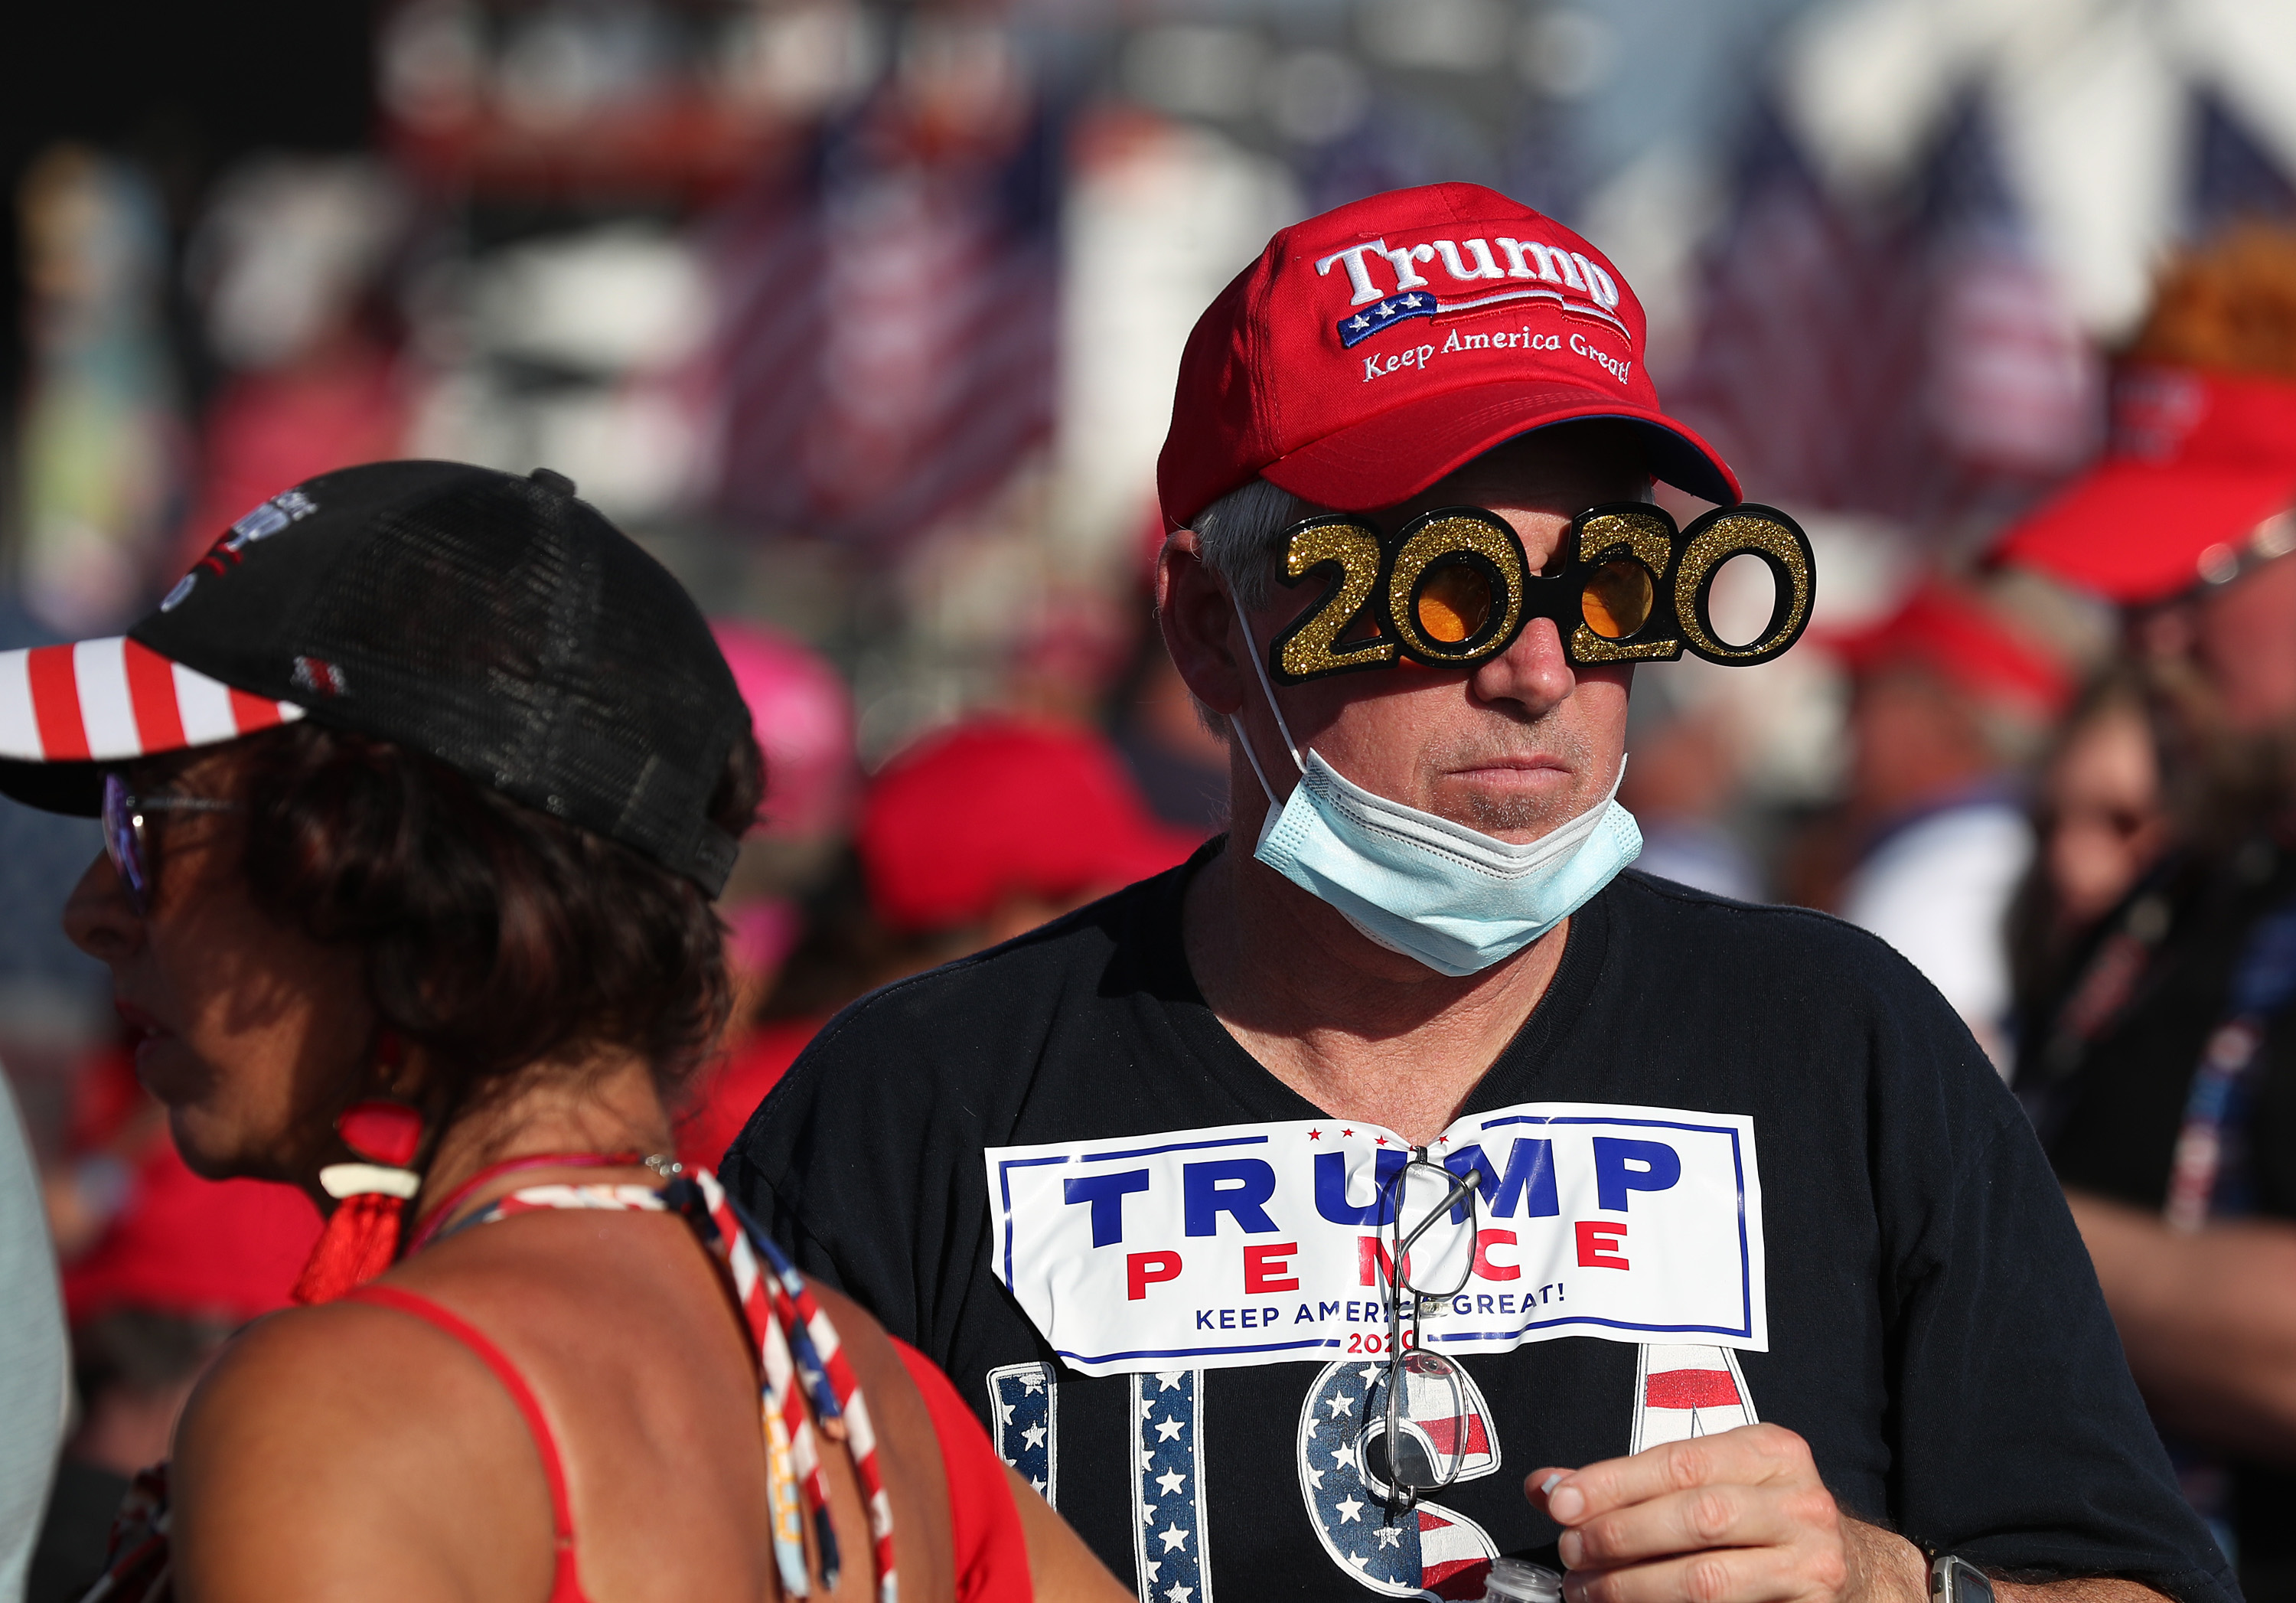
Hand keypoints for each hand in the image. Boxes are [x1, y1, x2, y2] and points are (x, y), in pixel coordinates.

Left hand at [1526, 1423, 1925, 1602]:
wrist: (1858, 1571)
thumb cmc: (1761, 1520)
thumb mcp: (1710, 1481)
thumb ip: (1632, 1482)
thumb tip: (1546, 1488)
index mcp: (1771, 1452)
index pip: (1679, 1461)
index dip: (1613, 1483)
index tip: (1560, 1501)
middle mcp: (1800, 1503)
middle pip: (1696, 1518)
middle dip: (1621, 1537)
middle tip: (1571, 1554)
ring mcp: (1814, 1563)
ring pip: (1710, 1581)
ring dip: (1635, 1588)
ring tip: (1589, 1591)